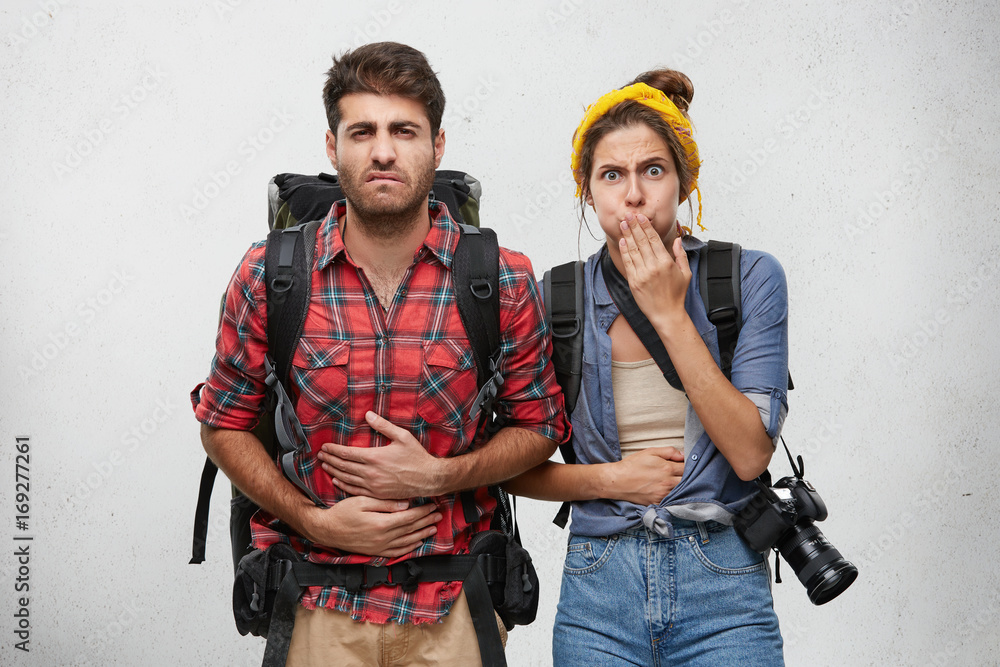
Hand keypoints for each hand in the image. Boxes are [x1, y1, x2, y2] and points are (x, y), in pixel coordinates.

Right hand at [301, 496, 442, 557]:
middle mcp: (383, 538)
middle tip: (439, 515)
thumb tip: (406, 505)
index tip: (432, 505)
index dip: (422, 511)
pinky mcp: (376, 552)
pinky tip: (417, 543)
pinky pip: (398, 552)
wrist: (327, 530)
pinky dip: (410, 548)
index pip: (409, 517)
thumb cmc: (343, 512)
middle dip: (426, 521)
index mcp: (382, 523)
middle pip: (411, 529)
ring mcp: (380, 547)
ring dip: (422, 534)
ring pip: (407, 542)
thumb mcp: (363, 501)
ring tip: (433, 528)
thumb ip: (385, 503)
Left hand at [318, 411, 443, 498]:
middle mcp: (371, 472)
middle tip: (320, 455)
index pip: (347, 453)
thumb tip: (368, 415)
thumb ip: (383, 425)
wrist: (428, 479)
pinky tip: (336, 481)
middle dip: (330, 459)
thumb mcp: (402, 436)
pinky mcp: (377, 494)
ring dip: (334, 471)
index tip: (324, 447)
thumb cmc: (417, 456)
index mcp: (375, 457)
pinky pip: (355, 490)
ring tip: (324, 466)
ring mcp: (373, 485)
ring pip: (347, 478)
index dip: (334, 450)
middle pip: (344, 466)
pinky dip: (343, 485)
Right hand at [602, 446, 684, 505]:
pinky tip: (667, 491)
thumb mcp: (650, 452)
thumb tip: (682, 455)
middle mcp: (667, 483)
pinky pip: (671, 501)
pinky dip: (673, 496)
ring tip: (674, 482)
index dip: (688, 465)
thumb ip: (668, 451)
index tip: (684, 465)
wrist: (617, 481)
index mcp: (667, 468)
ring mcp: (663, 494)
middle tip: (681, 473)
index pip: (687, 467)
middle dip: (687, 476)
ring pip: (681, 491)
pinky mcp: (658, 502)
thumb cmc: (632, 465)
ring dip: (681, 487)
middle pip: (687, 481)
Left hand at [618, 214, 690, 325]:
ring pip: (633, 250)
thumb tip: (678, 239)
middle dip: (634, 226)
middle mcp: (653, 267)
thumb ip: (681, 255)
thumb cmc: (677, 294)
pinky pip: (628, 263)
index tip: (640, 217)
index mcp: (666, 263)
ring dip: (627, 235)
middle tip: (628, 215)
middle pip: (641, 242)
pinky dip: (624, 251)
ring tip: (623, 224)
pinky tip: (623, 241)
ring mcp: (642, 274)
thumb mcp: (685, 273)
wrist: (667, 314)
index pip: (654, 240)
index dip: (646, 227)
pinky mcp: (634, 282)